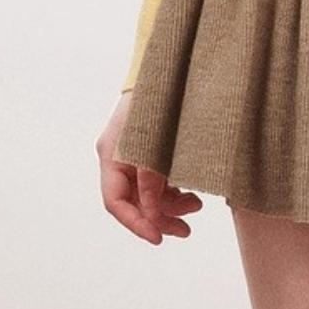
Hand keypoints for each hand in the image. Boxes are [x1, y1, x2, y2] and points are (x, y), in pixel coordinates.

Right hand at [99, 93, 204, 243]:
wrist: (170, 70)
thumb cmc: (159, 104)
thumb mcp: (156, 146)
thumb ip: (152, 181)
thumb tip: (153, 213)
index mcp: (111, 156)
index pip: (115, 202)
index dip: (136, 223)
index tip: (158, 238)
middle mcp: (117, 159)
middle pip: (133, 202)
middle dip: (159, 218)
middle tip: (186, 231)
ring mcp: (132, 157)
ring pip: (148, 194)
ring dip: (171, 205)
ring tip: (197, 205)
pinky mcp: (148, 153)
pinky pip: (156, 182)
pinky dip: (173, 191)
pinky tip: (191, 194)